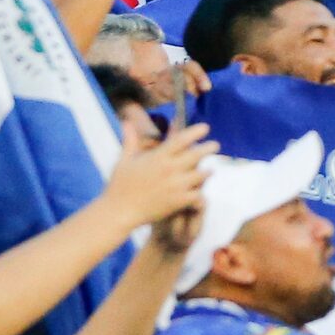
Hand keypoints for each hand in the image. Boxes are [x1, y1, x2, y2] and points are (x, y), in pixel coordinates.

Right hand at [100, 120, 216, 227]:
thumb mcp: (124, 160)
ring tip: (208, 170)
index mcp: (158, 157)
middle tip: (215, 145)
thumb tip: (127, 122)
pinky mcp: (178, 201)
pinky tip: (200, 190)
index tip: (205, 128)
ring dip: (207, 171)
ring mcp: (176, 186)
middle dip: (209, 148)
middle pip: (198, 154)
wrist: (118, 212)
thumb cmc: (119, 185)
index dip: (196, 131)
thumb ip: (130, 140)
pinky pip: (199, 194)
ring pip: (202, 174)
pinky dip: (201, 192)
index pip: (183, 139)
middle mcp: (170, 169)